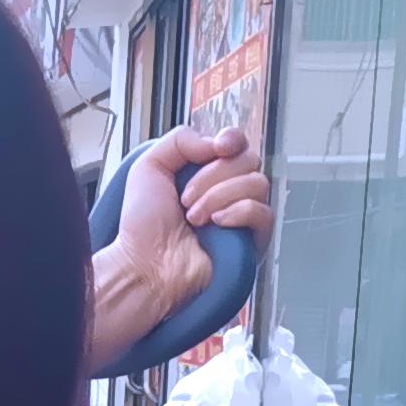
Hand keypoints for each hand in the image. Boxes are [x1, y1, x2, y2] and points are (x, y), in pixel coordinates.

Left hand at [88, 126, 276, 372]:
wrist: (145, 266)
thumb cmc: (142, 225)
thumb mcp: (150, 166)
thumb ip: (181, 139)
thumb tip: (218, 142)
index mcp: (207, 171)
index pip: (238, 143)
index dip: (232, 139)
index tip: (218, 147)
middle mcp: (229, 190)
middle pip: (248, 159)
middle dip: (213, 175)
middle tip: (185, 199)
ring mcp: (243, 216)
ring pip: (257, 183)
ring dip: (220, 196)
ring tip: (194, 217)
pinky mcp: (253, 240)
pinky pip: (263, 212)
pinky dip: (238, 212)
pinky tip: (216, 224)